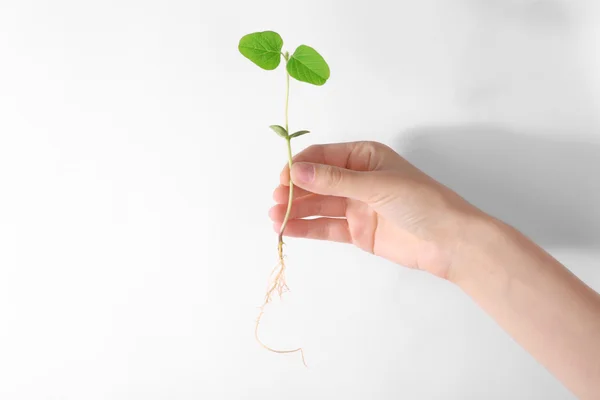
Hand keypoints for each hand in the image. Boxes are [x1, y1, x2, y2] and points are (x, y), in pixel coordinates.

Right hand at [269, 141, 481, 278]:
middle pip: (317, 182)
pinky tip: (287, 230)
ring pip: (319, 206)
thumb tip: (297, 171)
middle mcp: (357, 179)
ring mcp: (356, 206)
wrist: (448, 241)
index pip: (323, 157)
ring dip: (296, 210)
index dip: (301, 166)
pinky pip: (327, 227)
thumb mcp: (376, 184)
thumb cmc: (420, 201)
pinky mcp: (357, 231)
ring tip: (274, 218)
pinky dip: (307, 229)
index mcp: (364, 157)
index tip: (283, 179)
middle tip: (275, 201)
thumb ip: (334, 180)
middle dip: (294, 190)